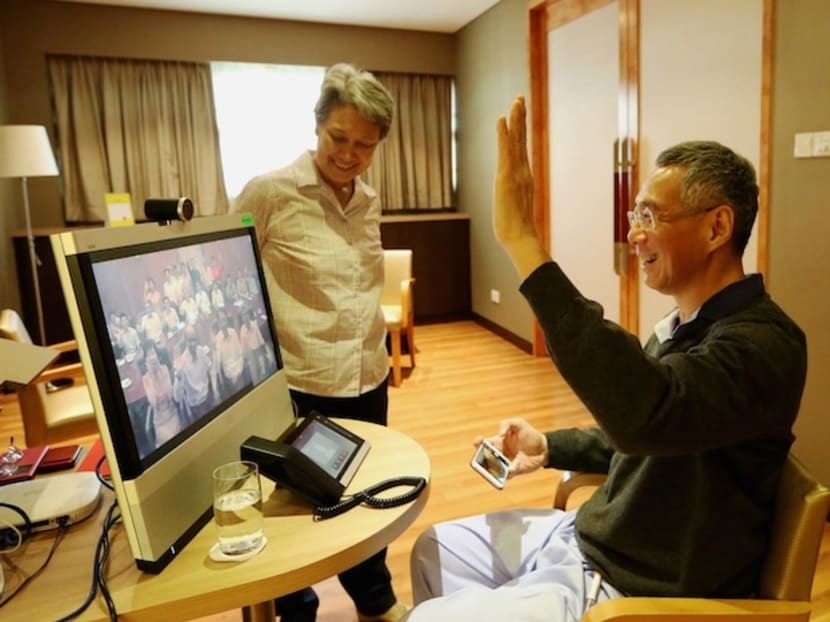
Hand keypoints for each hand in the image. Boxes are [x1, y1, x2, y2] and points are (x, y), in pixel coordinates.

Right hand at [474, 417, 547, 478]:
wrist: (544, 448)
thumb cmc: (530, 435)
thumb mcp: (519, 423)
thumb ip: (507, 423)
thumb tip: (499, 434)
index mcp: (498, 441)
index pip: (483, 442)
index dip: (478, 442)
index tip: (480, 441)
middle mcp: (499, 453)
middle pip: (484, 457)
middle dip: (482, 457)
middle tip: (487, 454)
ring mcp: (505, 463)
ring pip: (493, 468)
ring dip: (493, 467)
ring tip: (498, 463)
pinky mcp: (514, 471)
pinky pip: (507, 474)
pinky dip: (508, 472)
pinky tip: (514, 466)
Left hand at [493, 96, 550, 279]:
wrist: (519, 238)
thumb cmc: (517, 229)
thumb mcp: (516, 208)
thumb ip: (518, 202)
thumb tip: (517, 206)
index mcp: (524, 176)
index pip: (522, 148)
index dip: (520, 130)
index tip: (519, 112)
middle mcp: (522, 171)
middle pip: (522, 139)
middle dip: (521, 118)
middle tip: (520, 98)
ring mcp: (516, 173)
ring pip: (517, 141)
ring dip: (516, 120)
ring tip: (516, 101)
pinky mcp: (506, 177)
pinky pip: (506, 151)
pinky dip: (504, 134)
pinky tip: (502, 119)